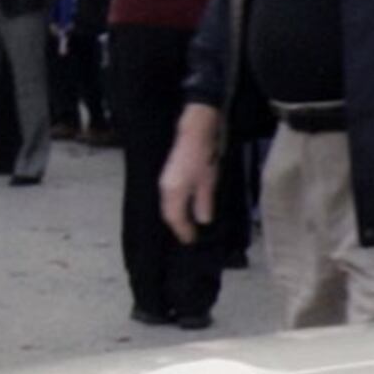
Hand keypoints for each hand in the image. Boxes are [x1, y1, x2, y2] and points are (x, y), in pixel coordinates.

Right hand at [160, 102, 222, 242]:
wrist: (195, 132)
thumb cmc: (203, 158)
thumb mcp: (208, 183)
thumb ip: (204, 204)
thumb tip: (202, 220)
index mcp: (173, 193)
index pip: (176, 219)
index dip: (183, 231)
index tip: (191, 241)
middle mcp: (165, 188)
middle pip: (168, 213)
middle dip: (177, 226)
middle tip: (188, 236)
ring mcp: (165, 180)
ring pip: (167, 205)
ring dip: (175, 216)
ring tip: (185, 225)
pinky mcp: (168, 174)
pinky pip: (169, 197)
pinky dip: (175, 206)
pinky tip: (183, 207)